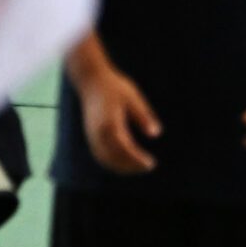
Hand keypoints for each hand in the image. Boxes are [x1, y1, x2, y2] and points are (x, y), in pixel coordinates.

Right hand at [74, 57, 160, 175]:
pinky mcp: (89, 135)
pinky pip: (99, 154)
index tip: (151, 164)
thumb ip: (143, 115)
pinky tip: (124, 162)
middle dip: (131, 167)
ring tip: (138, 167)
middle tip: (148, 167)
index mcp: (110, 123)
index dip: (137, 160)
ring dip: (121, 167)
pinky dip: (111, 162)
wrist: (90, 79)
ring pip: (105, 159)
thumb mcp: (132, 97)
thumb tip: (155, 134)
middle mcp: (98, 132)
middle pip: (114, 158)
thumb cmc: (113, 86)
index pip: (124, 149)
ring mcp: (92, 135)